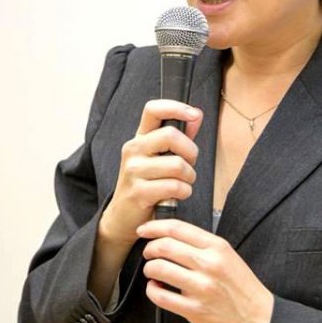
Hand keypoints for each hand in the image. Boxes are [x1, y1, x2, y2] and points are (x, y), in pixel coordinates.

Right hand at [100, 100, 202, 245]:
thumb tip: (197, 114)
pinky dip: (184, 192)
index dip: (176, 107)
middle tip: (189, 164)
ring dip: (189, 177)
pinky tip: (177, 195)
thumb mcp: (162, 156)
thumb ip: (181, 135)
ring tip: (182, 183)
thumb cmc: (150, 182)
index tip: (194, 114)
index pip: (153, 109)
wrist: (124, 215)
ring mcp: (133, 170)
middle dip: (190, 152)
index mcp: (141, 137)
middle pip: (171, 136)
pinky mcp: (137, 192)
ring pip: (177, 165)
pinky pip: (175, 186)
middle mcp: (133, 149)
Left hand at [138, 219, 273, 322]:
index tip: (145, 229)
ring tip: (153, 270)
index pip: (179, 228)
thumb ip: (203, 245)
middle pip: (165, 246)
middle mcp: (209, 264)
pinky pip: (161, 297)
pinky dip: (152, 290)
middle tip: (148, 252)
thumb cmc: (241, 286)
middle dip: (150, 248)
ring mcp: (201, 287)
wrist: (258, 316)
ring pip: (160, 269)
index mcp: (217, 247)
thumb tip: (174, 237)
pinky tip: (156, 288)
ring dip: (149, 268)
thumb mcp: (228, 255)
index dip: (156, 226)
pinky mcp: (194, 310)